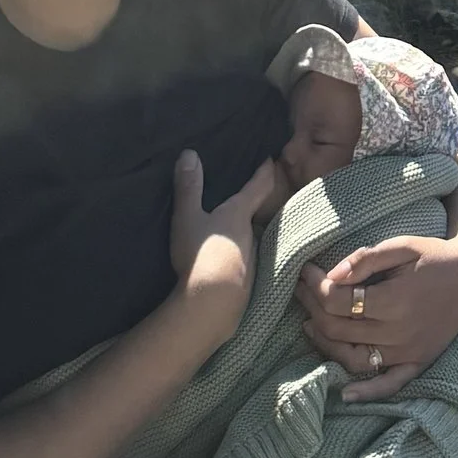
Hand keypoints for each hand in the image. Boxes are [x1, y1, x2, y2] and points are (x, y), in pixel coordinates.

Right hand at [169, 148, 278, 333]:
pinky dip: (232, 256)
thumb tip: (190, 153)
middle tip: (236, 197)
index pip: (259, 186)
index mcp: (239, 214)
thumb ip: (189, 188)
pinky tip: (220, 262)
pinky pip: (240, 261)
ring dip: (238, 234)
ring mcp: (251, 260)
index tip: (268, 158)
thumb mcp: (188, 218)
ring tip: (224, 230)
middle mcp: (252, 234)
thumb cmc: (201, 255)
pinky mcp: (246, 282)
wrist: (213, 305)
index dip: (264, 170)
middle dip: (246, 206)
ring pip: (246, 240)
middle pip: (252, 215)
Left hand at [298, 228, 457, 401]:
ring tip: (309, 324)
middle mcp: (398, 332)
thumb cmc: (434, 256)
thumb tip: (332, 275)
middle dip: (313, 307)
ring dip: (325, 345)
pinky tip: (345, 395)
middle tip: (302, 289)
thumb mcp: (402, 245)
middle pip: (338, 329)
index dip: (315, 285)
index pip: (337, 301)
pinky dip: (367, 393)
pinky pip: (389, 384)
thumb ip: (366, 259)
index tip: (306, 271)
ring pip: (353, 358)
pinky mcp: (416, 362)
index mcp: (393, 301)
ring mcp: (407, 352)